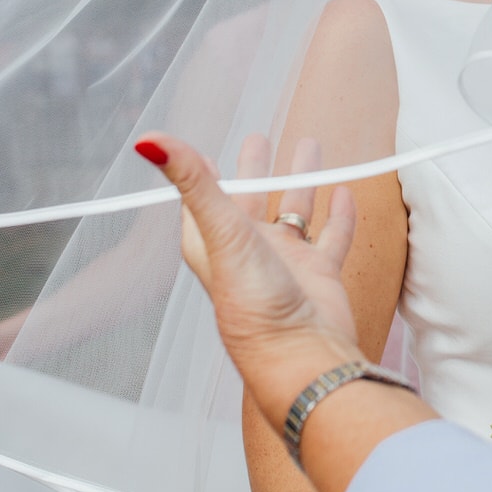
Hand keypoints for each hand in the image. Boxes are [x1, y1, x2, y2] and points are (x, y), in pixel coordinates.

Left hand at [136, 133, 363, 424]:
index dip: (200, 177)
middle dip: (253, 170)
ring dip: (300, 182)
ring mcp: (285, 264)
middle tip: (258, 138)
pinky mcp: (319, 276)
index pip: (201, 204)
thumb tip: (149, 141)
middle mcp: (248, 253)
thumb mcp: (221, 231)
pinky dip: (338, 215)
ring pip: (293, 213)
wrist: (301, 354)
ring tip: (310, 146)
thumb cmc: (253, 304)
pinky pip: (330, 237)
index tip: (202, 153)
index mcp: (215, 246)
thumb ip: (193, 183)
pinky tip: (343, 191)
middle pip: (248, 202)